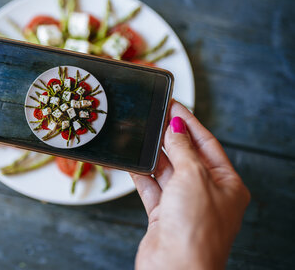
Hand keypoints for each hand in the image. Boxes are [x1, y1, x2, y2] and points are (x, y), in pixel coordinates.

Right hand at [130, 101, 249, 269]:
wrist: (175, 268)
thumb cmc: (196, 229)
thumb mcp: (193, 176)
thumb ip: (182, 149)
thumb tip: (175, 126)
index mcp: (227, 185)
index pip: (207, 144)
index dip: (190, 123)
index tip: (175, 105)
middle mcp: (207, 194)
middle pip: (186, 156)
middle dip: (170, 137)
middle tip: (155, 116)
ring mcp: (184, 206)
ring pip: (166, 171)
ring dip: (154, 154)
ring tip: (141, 134)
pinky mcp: (163, 216)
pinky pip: (151, 188)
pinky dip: (141, 174)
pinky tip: (132, 161)